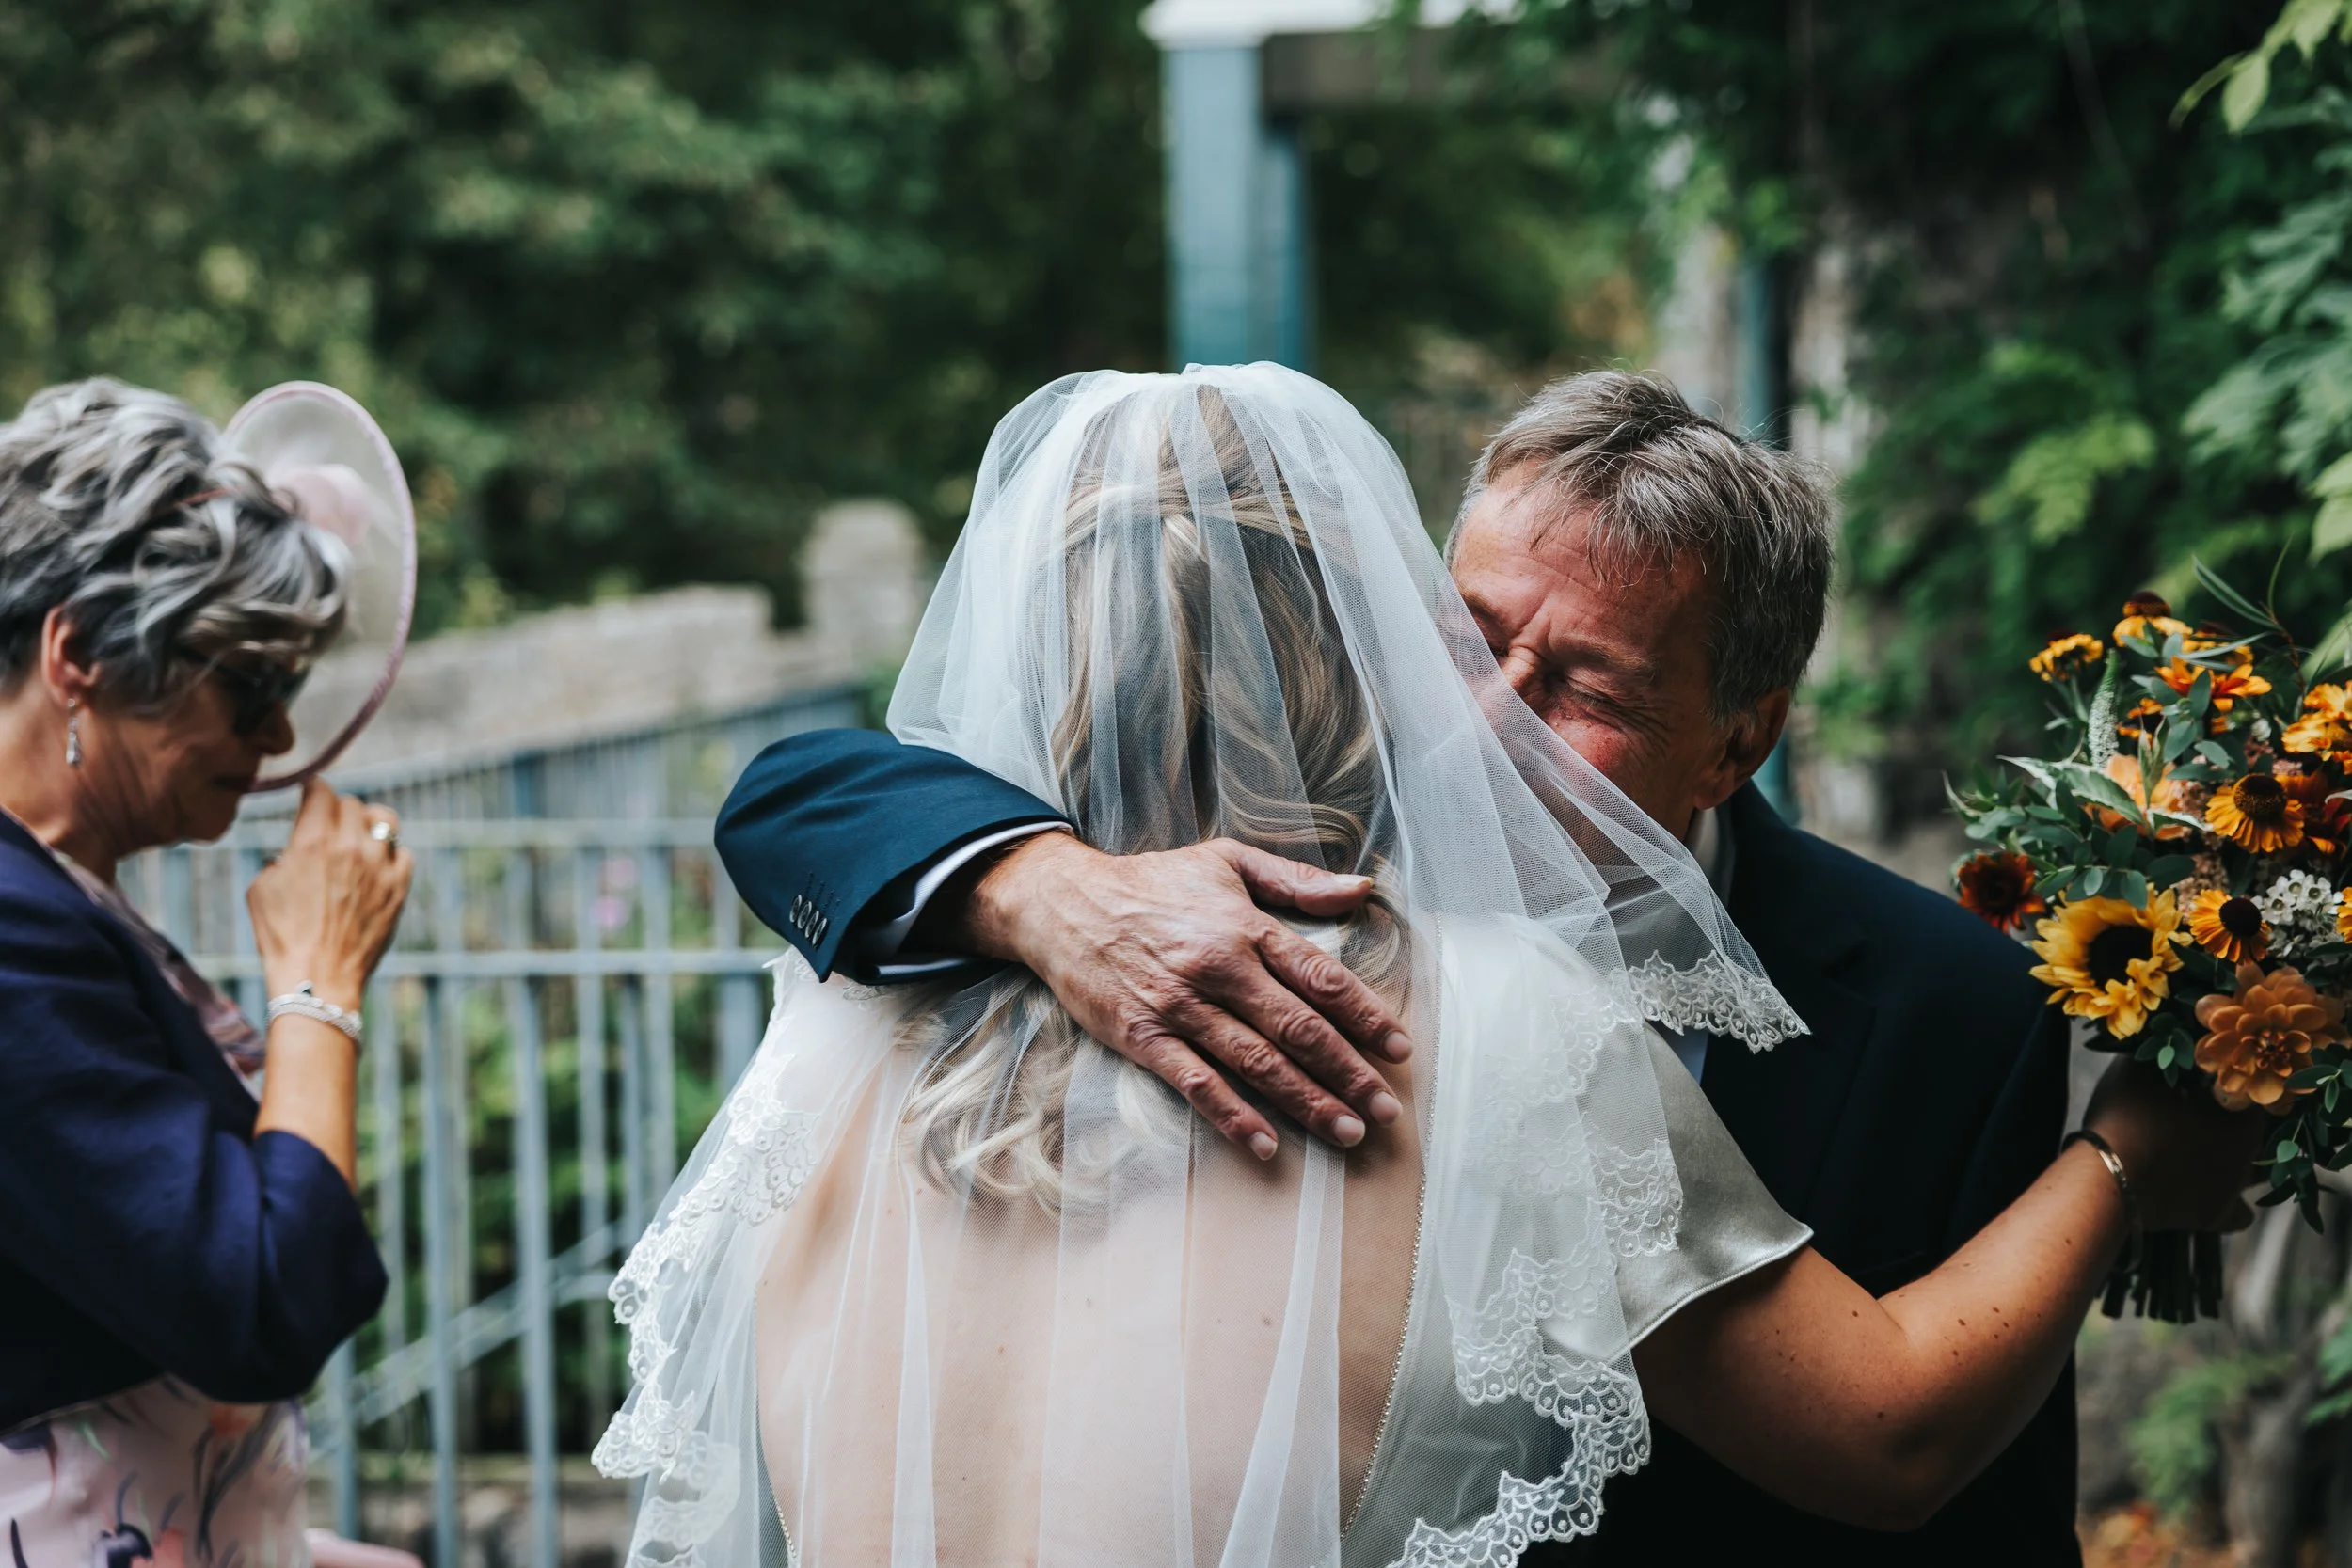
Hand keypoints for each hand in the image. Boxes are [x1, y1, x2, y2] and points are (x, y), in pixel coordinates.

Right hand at [248, 778, 413, 1009]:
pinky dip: (390, 854)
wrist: (317, 978)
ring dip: (370, 822)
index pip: (321, 791)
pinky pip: (404, 853)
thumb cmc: (282, 937)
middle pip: (352, 804)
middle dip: (337, 810)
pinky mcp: (399, 887)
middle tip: (329, 823)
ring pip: (385, 819)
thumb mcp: (262, 888)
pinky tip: (377, 864)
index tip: (310, 794)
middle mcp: (350, 846)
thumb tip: (293, 848)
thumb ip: (281, 856)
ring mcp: (379, 866)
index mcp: (312, 841)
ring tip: (360, 834)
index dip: (313, 790)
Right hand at [956, 832, 1409, 1156]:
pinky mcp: (1143, 1036)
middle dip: (1348, 1073)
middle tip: (1386, 1112)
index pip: (1321, 978)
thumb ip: (1298, 881)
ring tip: (1346, 1132)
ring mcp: (1180, 1006)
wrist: (1063, 904)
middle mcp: (1219, 968)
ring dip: (1305, 1101)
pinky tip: (1265, 1144)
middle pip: (1298, 1028)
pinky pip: (1195, 1082)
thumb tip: (1363, 891)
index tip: (1400, 1050)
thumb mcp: (1228, 861)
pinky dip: (1232, 1115)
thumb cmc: (1153, 884)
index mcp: (1246, 926)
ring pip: (1256, 1061)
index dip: (1366, 1017)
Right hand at [2083, 1056, 2264, 1232]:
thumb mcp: (2137, 1070)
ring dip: (2242, 1162)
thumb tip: (2171, 1035)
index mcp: (2238, 1109)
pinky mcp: (2216, 1215)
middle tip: (2205, 1114)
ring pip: (2258, 1172)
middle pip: (2259, 1131)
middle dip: (2237, 1122)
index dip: (2233, 1085)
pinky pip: (2241, 1214)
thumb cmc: (2126, 1115)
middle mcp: (2249, 1148)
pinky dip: (2232, 1204)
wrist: (2109, 1175)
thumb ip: (2163, 1054)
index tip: (2208, 1083)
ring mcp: (2235, 1183)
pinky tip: (2215, 1192)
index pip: (2255, 1091)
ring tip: (2212, 1152)